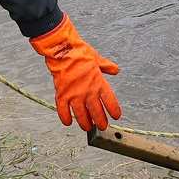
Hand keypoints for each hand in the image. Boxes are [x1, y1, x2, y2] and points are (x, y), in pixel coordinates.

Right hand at [29, 14, 122, 131]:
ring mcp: (74, 94)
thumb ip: (107, 67)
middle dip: (100, 121)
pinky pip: (63, 110)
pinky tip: (68, 122)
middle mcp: (88, 91)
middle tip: (102, 126)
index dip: (113, 110)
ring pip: (81, 115)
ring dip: (85, 123)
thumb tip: (115, 69)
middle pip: (96, 112)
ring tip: (87, 127)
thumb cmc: (80, 53)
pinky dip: (65, 117)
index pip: (110, 101)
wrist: (63, 50)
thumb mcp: (98, 59)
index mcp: (99, 83)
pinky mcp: (62, 94)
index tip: (116, 116)